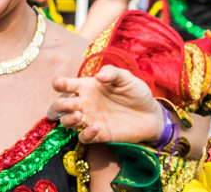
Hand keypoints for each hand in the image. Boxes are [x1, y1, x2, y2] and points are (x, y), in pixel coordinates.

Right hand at [49, 66, 163, 144]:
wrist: (151, 115)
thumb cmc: (136, 93)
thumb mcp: (127, 78)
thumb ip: (112, 73)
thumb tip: (99, 76)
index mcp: (87, 87)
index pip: (67, 85)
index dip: (59, 83)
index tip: (58, 83)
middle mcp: (84, 103)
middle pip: (61, 106)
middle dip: (60, 105)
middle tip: (70, 104)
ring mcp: (90, 119)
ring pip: (67, 122)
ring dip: (68, 120)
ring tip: (79, 116)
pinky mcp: (98, 135)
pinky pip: (83, 137)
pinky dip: (86, 134)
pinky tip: (96, 127)